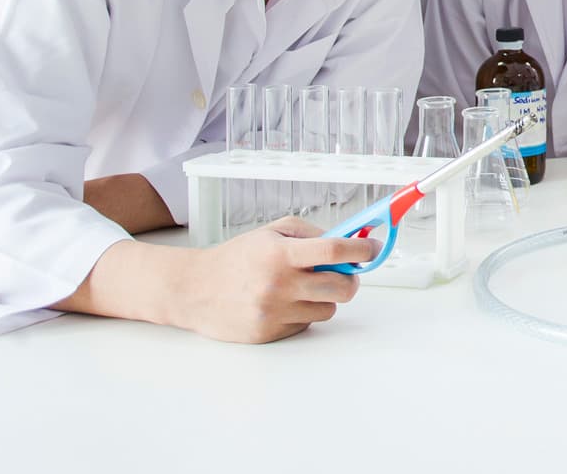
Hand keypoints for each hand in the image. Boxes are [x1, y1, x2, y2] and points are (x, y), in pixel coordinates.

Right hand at [170, 218, 378, 343]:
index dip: (361, 250)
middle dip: (351, 279)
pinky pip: (306, 323)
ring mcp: (274, 312)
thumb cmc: (236, 258)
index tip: (372, 249)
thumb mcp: (272, 232)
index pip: (334, 252)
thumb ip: (312, 234)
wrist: (194, 290)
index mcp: (280, 255)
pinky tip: (282, 303)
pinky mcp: (269, 333)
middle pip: (342, 287)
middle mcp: (278, 285)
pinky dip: (303, 312)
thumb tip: (350, 241)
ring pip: (328, 308)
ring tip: (302, 287)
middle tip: (345, 273)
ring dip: (324, 297)